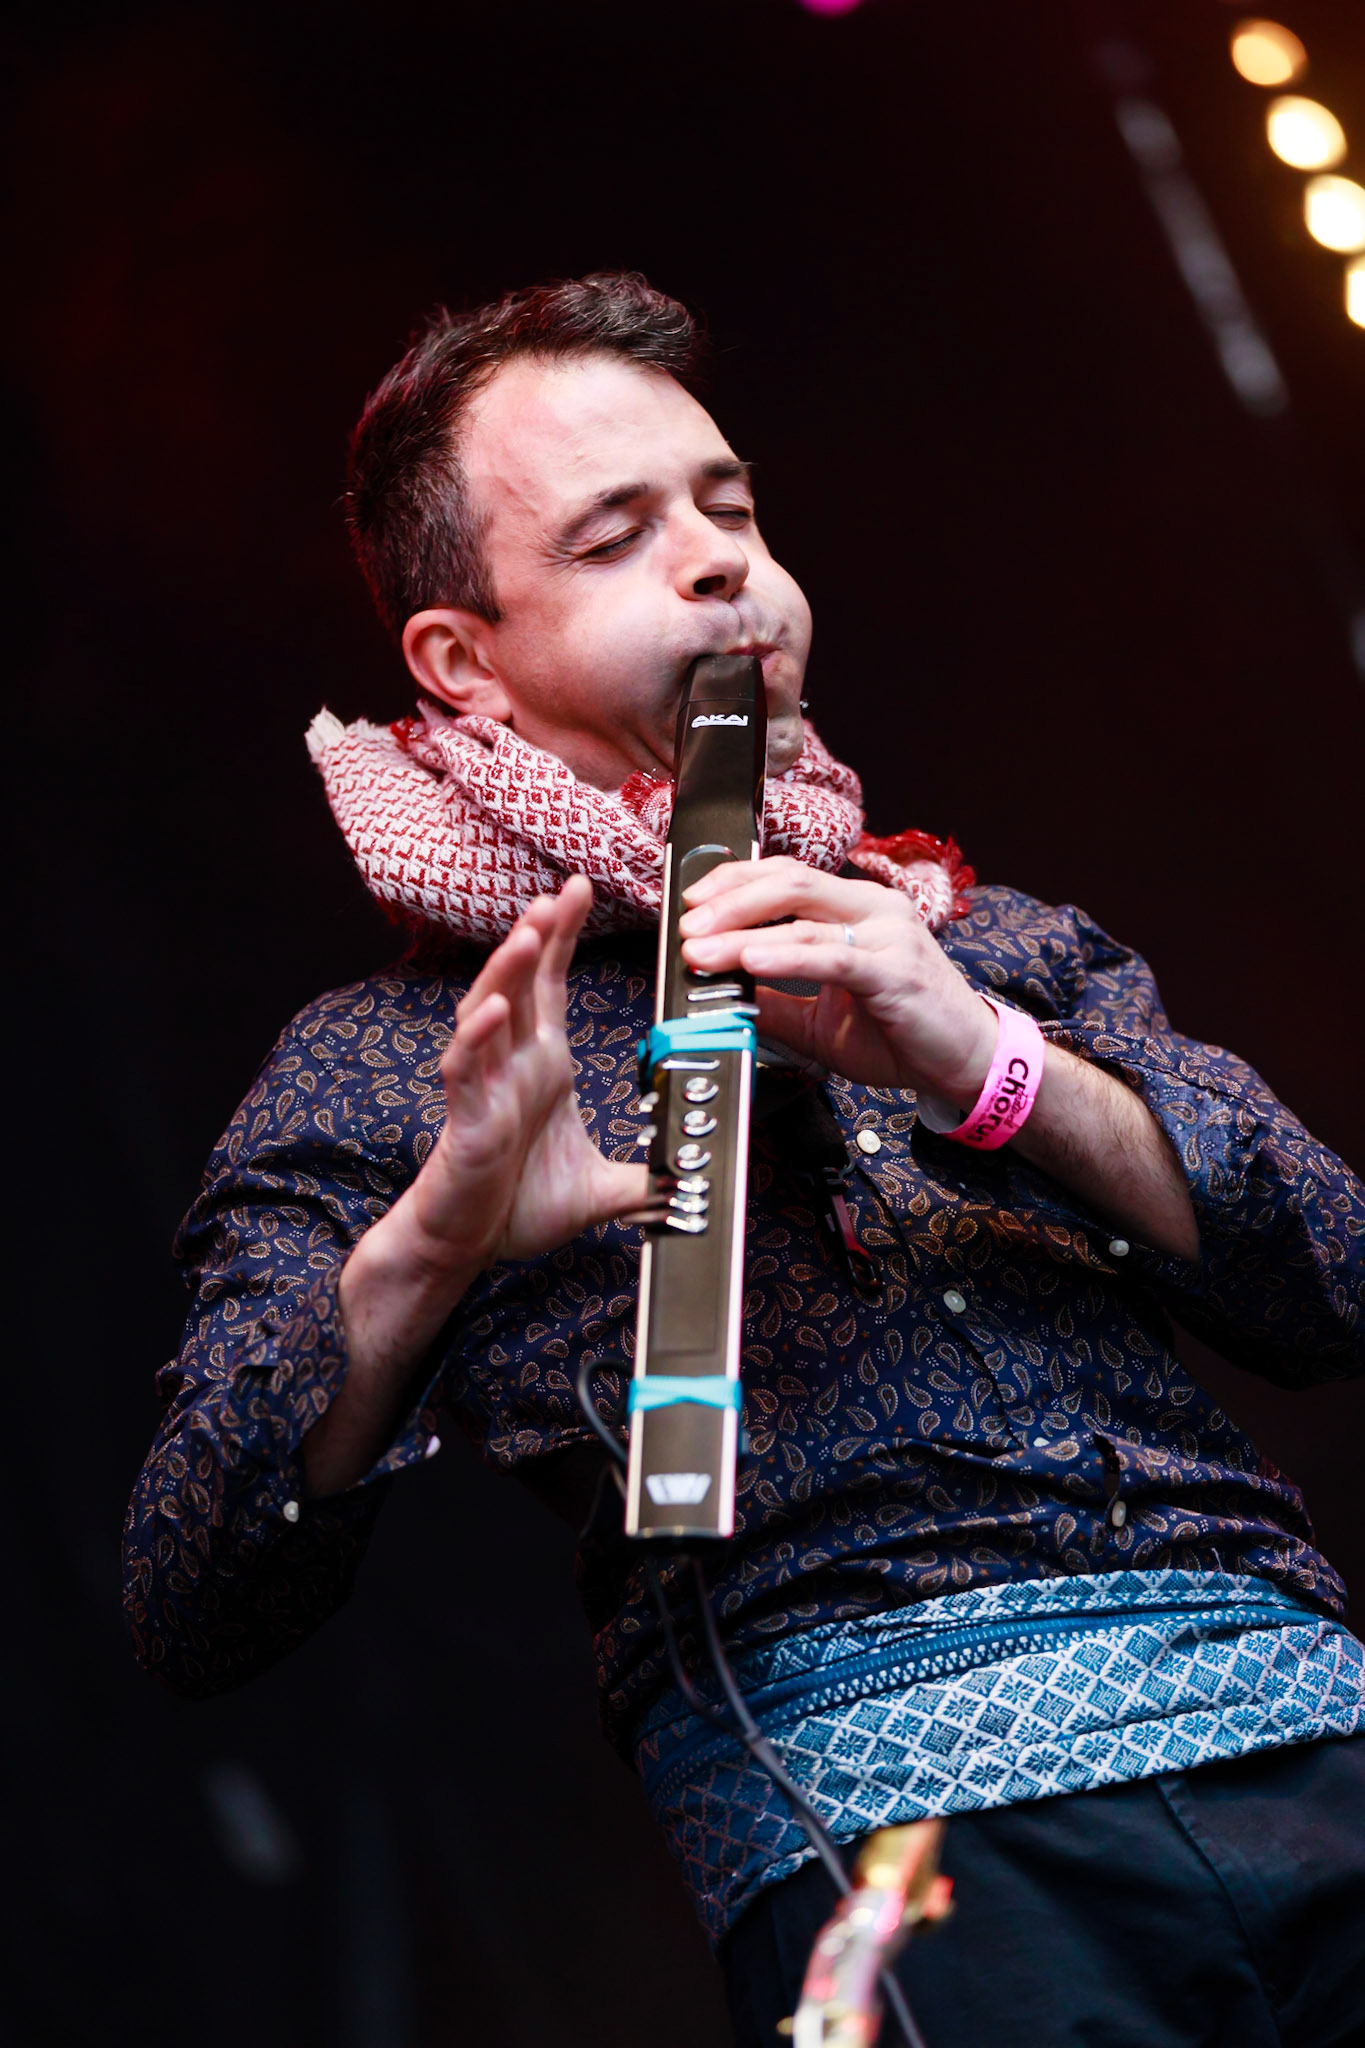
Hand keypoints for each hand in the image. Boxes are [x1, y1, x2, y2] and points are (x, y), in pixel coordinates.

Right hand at [402, 874, 650, 1273]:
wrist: (469, 1246)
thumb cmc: (518, 1207)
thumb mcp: (601, 1191)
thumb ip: (643, 1180)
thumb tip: (687, 1180)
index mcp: (541, 1066)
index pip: (550, 985)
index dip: (560, 936)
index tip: (576, 890)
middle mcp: (510, 1065)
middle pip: (521, 983)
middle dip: (537, 934)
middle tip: (558, 892)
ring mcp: (485, 1088)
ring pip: (489, 1012)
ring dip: (508, 971)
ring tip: (529, 932)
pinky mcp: (466, 1119)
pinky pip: (466, 1069)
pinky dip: (478, 1037)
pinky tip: (496, 1010)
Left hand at [678, 857, 996, 1102]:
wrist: (966, 1063)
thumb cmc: (904, 1033)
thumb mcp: (822, 1019)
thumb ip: (775, 1001)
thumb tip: (721, 995)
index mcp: (857, 910)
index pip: (787, 877)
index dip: (734, 883)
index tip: (690, 904)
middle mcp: (874, 909)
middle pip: (788, 882)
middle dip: (728, 899)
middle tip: (684, 924)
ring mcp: (887, 935)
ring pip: (802, 916)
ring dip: (740, 931)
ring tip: (699, 948)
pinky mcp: (894, 970)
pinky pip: (830, 957)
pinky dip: (785, 955)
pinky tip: (749, 959)